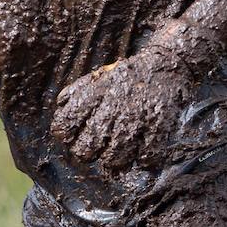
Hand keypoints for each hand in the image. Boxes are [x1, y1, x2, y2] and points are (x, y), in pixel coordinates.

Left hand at [51, 44, 196, 173]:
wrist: (166, 65)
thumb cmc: (128, 76)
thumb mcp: (98, 76)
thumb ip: (76, 91)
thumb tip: (60, 107)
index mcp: (95, 95)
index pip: (66, 124)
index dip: (65, 134)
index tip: (69, 136)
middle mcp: (112, 109)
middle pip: (86, 149)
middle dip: (86, 153)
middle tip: (94, 148)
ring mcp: (136, 120)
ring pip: (113, 159)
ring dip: (112, 160)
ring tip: (115, 153)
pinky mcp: (158, 128)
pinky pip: (146, 158)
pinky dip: (143, 160)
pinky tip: (141, 152)